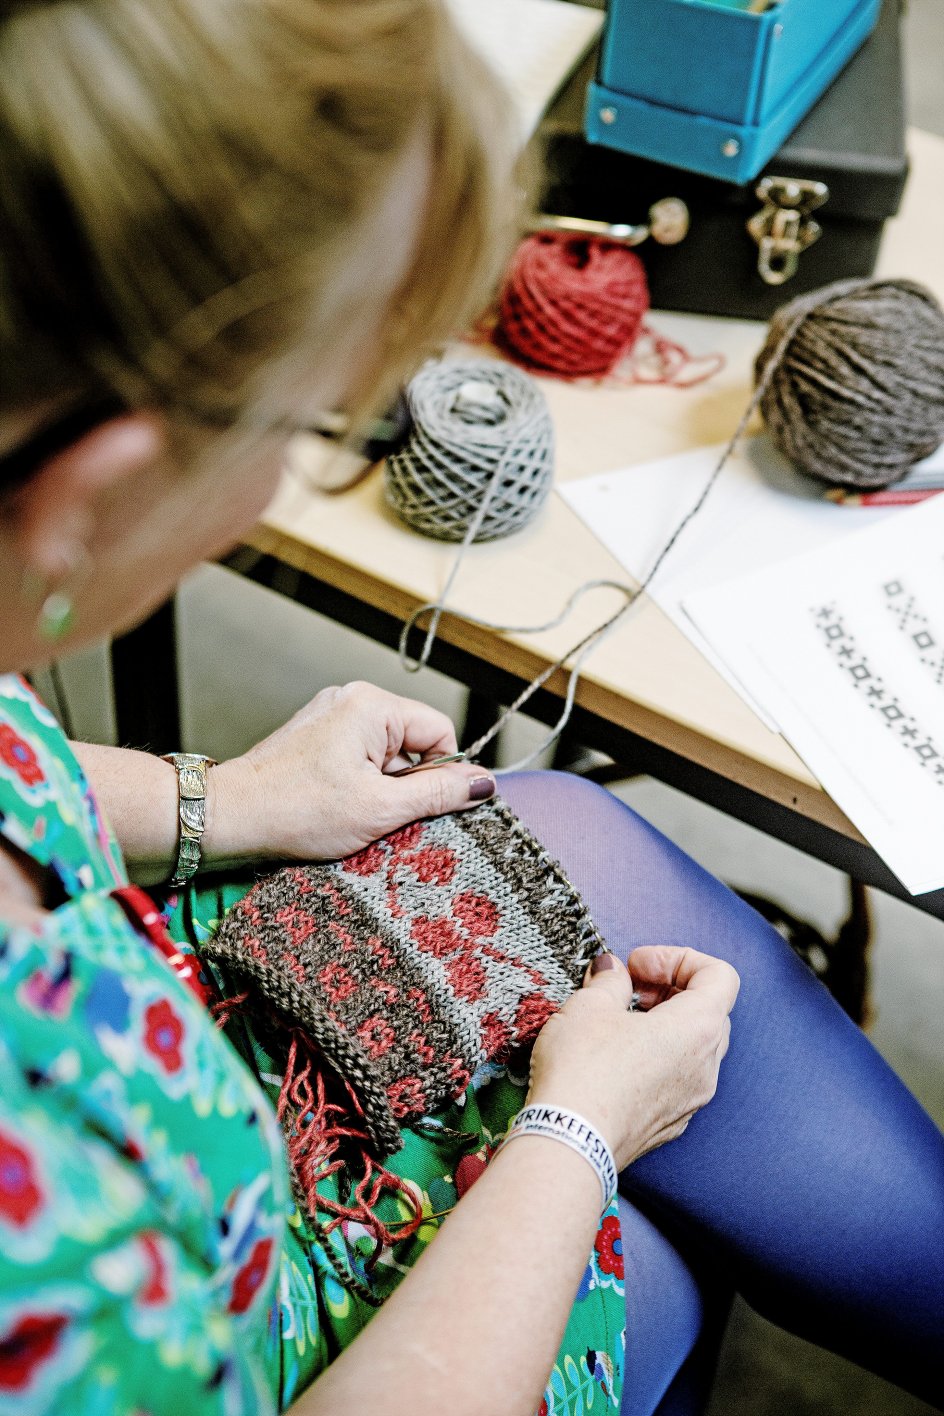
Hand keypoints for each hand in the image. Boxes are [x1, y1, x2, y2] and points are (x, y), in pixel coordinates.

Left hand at [205, 681, 495, 863]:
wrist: (231, 817)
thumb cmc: (298, 811)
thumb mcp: (381, 809)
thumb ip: (438, 793)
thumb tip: (484, 783)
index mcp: (371, 705)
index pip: (439, 732)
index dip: (440, 774)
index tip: (423, 808)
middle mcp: (351, 698)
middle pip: (413, 741)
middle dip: (406, 782)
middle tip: (379, 813)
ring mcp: (330, 714)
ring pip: (386, 752)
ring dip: (381, 786)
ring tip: (351, 811)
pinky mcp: (315, 734)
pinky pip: (359, 755)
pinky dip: (359, 783)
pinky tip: (336, 805)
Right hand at [526, 945, 738, 1170]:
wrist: (568, 1145)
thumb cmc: (582, 1072)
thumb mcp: (589, 1006)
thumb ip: (609, 979)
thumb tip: (612, 971)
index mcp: (697, 1029)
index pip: (720, 976)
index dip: (680, 958)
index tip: (639, 965)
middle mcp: (706, 1067)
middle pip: (709, 1010)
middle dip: (671, 989)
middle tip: (629, 988)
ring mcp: (692, 1100)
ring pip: (694, 1048)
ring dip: (664, 1024)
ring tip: (618, 1022)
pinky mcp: (670, 1124)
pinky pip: (677, 1079)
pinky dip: (656, 1058)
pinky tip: (614, 1060)